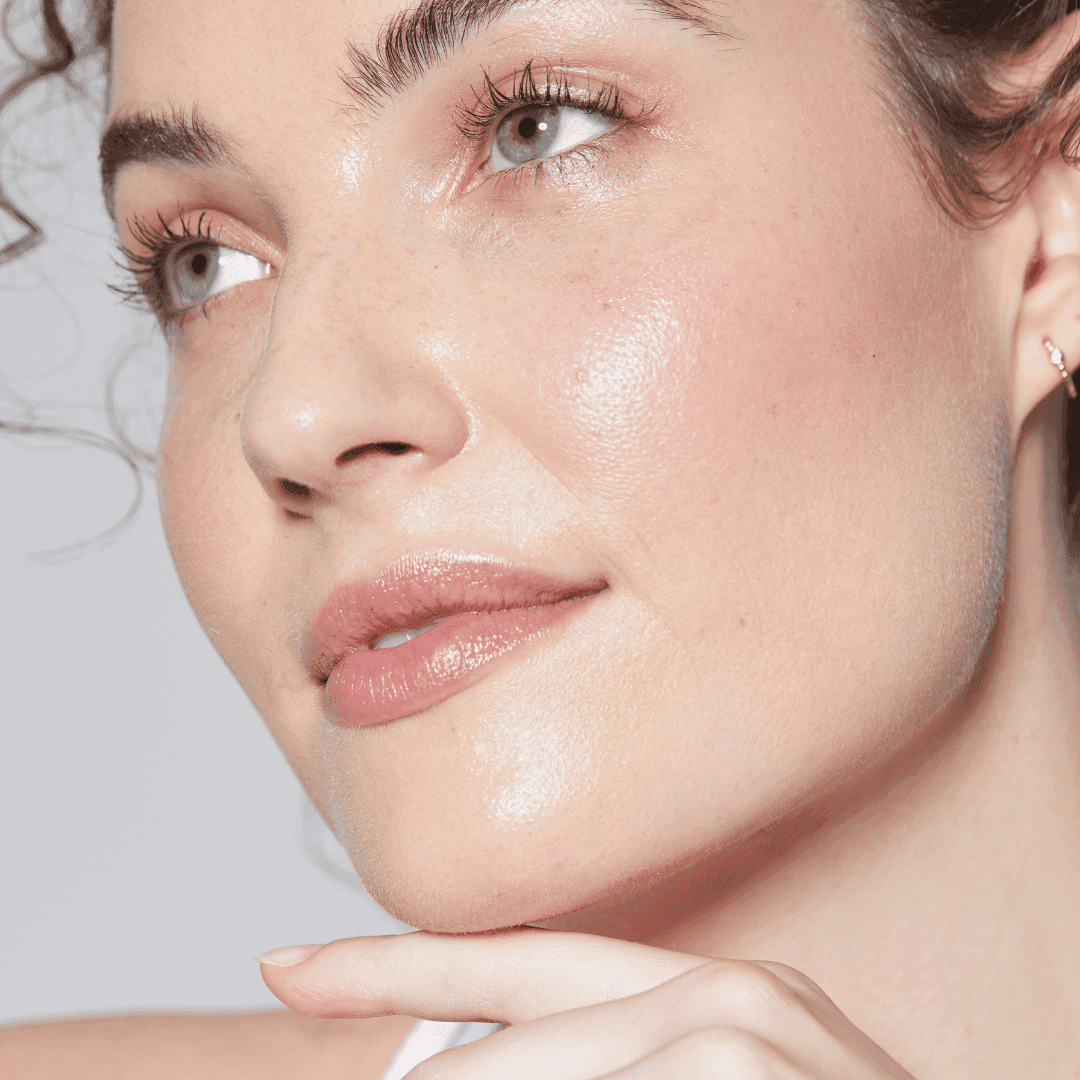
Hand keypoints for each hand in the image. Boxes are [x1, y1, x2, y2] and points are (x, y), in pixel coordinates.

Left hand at [259, 928, 915, 1077]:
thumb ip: (606, 1061)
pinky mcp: (762, 1078)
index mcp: (711, 995)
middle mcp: (733, 1002)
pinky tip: (465, 1079)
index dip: (388, 970)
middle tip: (363, 1079)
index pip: (515, 965)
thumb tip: (453, 1069)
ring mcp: (757, 1046)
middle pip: (508, 1050)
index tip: (281, 964)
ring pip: (534, 1072)